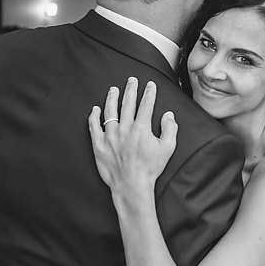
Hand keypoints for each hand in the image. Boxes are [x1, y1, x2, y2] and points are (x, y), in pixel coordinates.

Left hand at [88, 78, 177, 194]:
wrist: (132, 185)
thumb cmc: (150, 168)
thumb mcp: (168, 148)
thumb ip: (170, 129)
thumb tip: (168, 115)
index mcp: (141, 128)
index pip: (146, 105)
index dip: (149, 93)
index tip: (150, 85)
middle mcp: (124, 128)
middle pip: (127, 104)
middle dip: (131, 90)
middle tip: (132, 80)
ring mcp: (110, 136)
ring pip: (110, 111)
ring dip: (112, 98)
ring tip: (113, 90)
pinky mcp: (99, 145)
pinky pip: (94, 127)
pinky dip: (94, 116)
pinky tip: (95, 109)